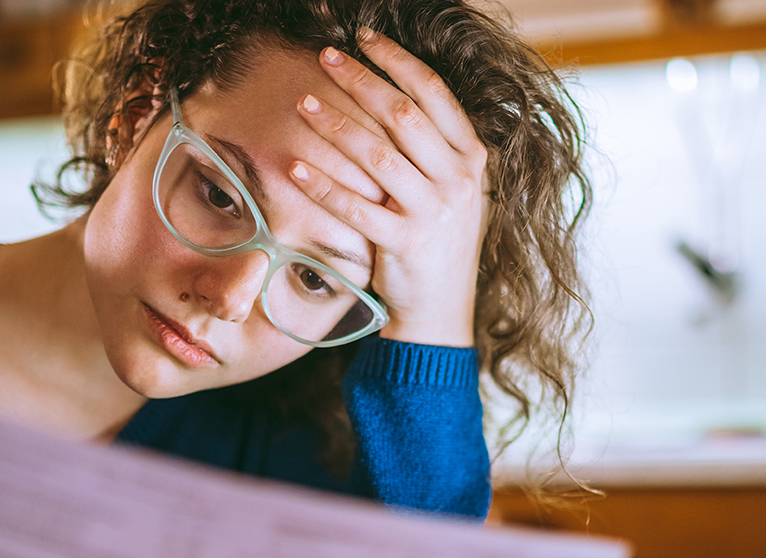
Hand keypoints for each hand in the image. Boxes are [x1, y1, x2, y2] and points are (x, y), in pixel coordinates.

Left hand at [290, 28, 488, 347]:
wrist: (441, 312)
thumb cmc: (436, 244)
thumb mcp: (451, 190)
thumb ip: (431, 148)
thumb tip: (389, 94)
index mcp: (471, 159)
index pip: (434, 93)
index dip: (396, 60)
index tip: (363, 38)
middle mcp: (458, 181)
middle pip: (403, 115)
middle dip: (361, 80)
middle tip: (325, 58)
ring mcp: (434, 213)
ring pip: (378, 155)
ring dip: (336, 125)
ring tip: (303, 104)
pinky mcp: (406, 245)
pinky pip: (356, 207)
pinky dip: (323, 186)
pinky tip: (294, 167)